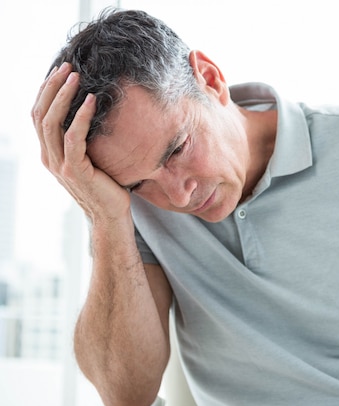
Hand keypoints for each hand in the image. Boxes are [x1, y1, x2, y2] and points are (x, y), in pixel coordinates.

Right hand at [31, 63, 130, 223]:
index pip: (38, 115)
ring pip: (52, 122)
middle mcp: (49, 158)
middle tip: (67, 66)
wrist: (110, 216)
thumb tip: (91, 114)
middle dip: (52, 87)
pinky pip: (74, 138)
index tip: (59, 71)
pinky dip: (81, 116)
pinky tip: (91, 100)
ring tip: (76, 76)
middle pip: (40, 114)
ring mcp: (60, 165)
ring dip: (64, 95)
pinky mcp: (76, 171)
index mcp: (49, 153)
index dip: (45, 91)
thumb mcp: (90, 159)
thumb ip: (82, 141)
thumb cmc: (106, 186)